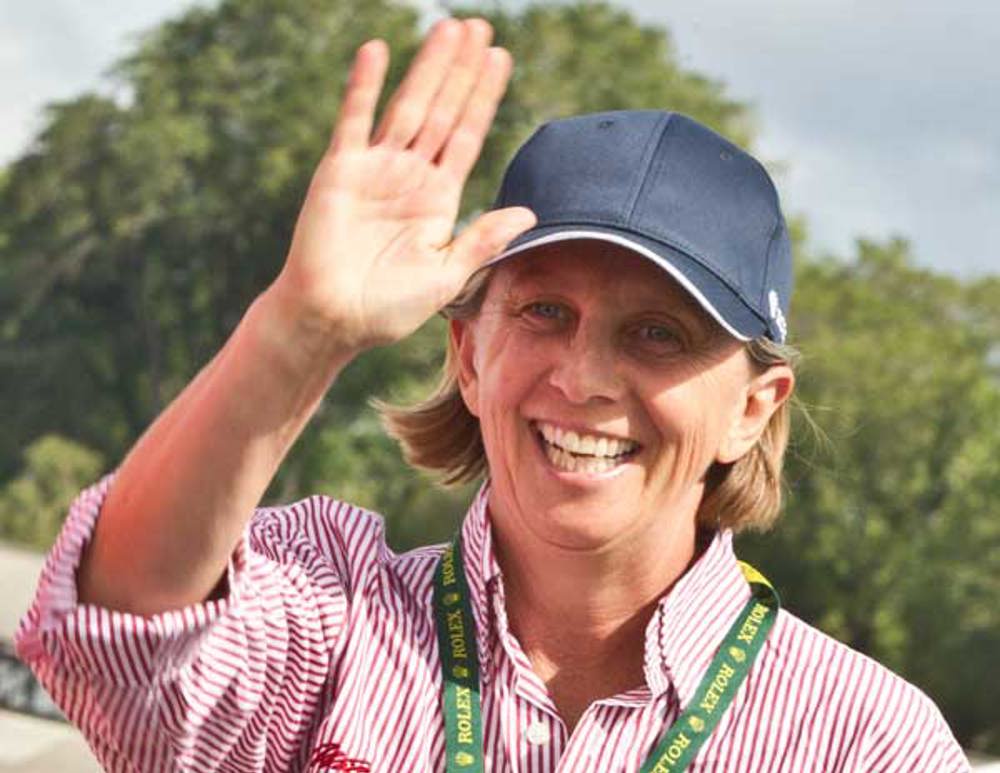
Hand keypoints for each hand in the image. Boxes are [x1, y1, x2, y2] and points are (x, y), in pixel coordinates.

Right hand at [271, 18, 535, 351]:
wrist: (331, 320)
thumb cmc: (386, 308)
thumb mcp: (446, 276)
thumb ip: (481, 240)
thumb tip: (527, 212)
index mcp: (438, 199)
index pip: (467, 136)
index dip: (483, 98)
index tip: (501, 59)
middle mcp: (410, 176)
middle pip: (443, 111)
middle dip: (461, 70)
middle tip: (480, 26)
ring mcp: (375, 169)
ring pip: (408, 106)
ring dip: (428, 68)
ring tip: (449, 29)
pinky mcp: (340, 170)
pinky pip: (353, 120)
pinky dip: (364, 86)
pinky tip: (377, 52)